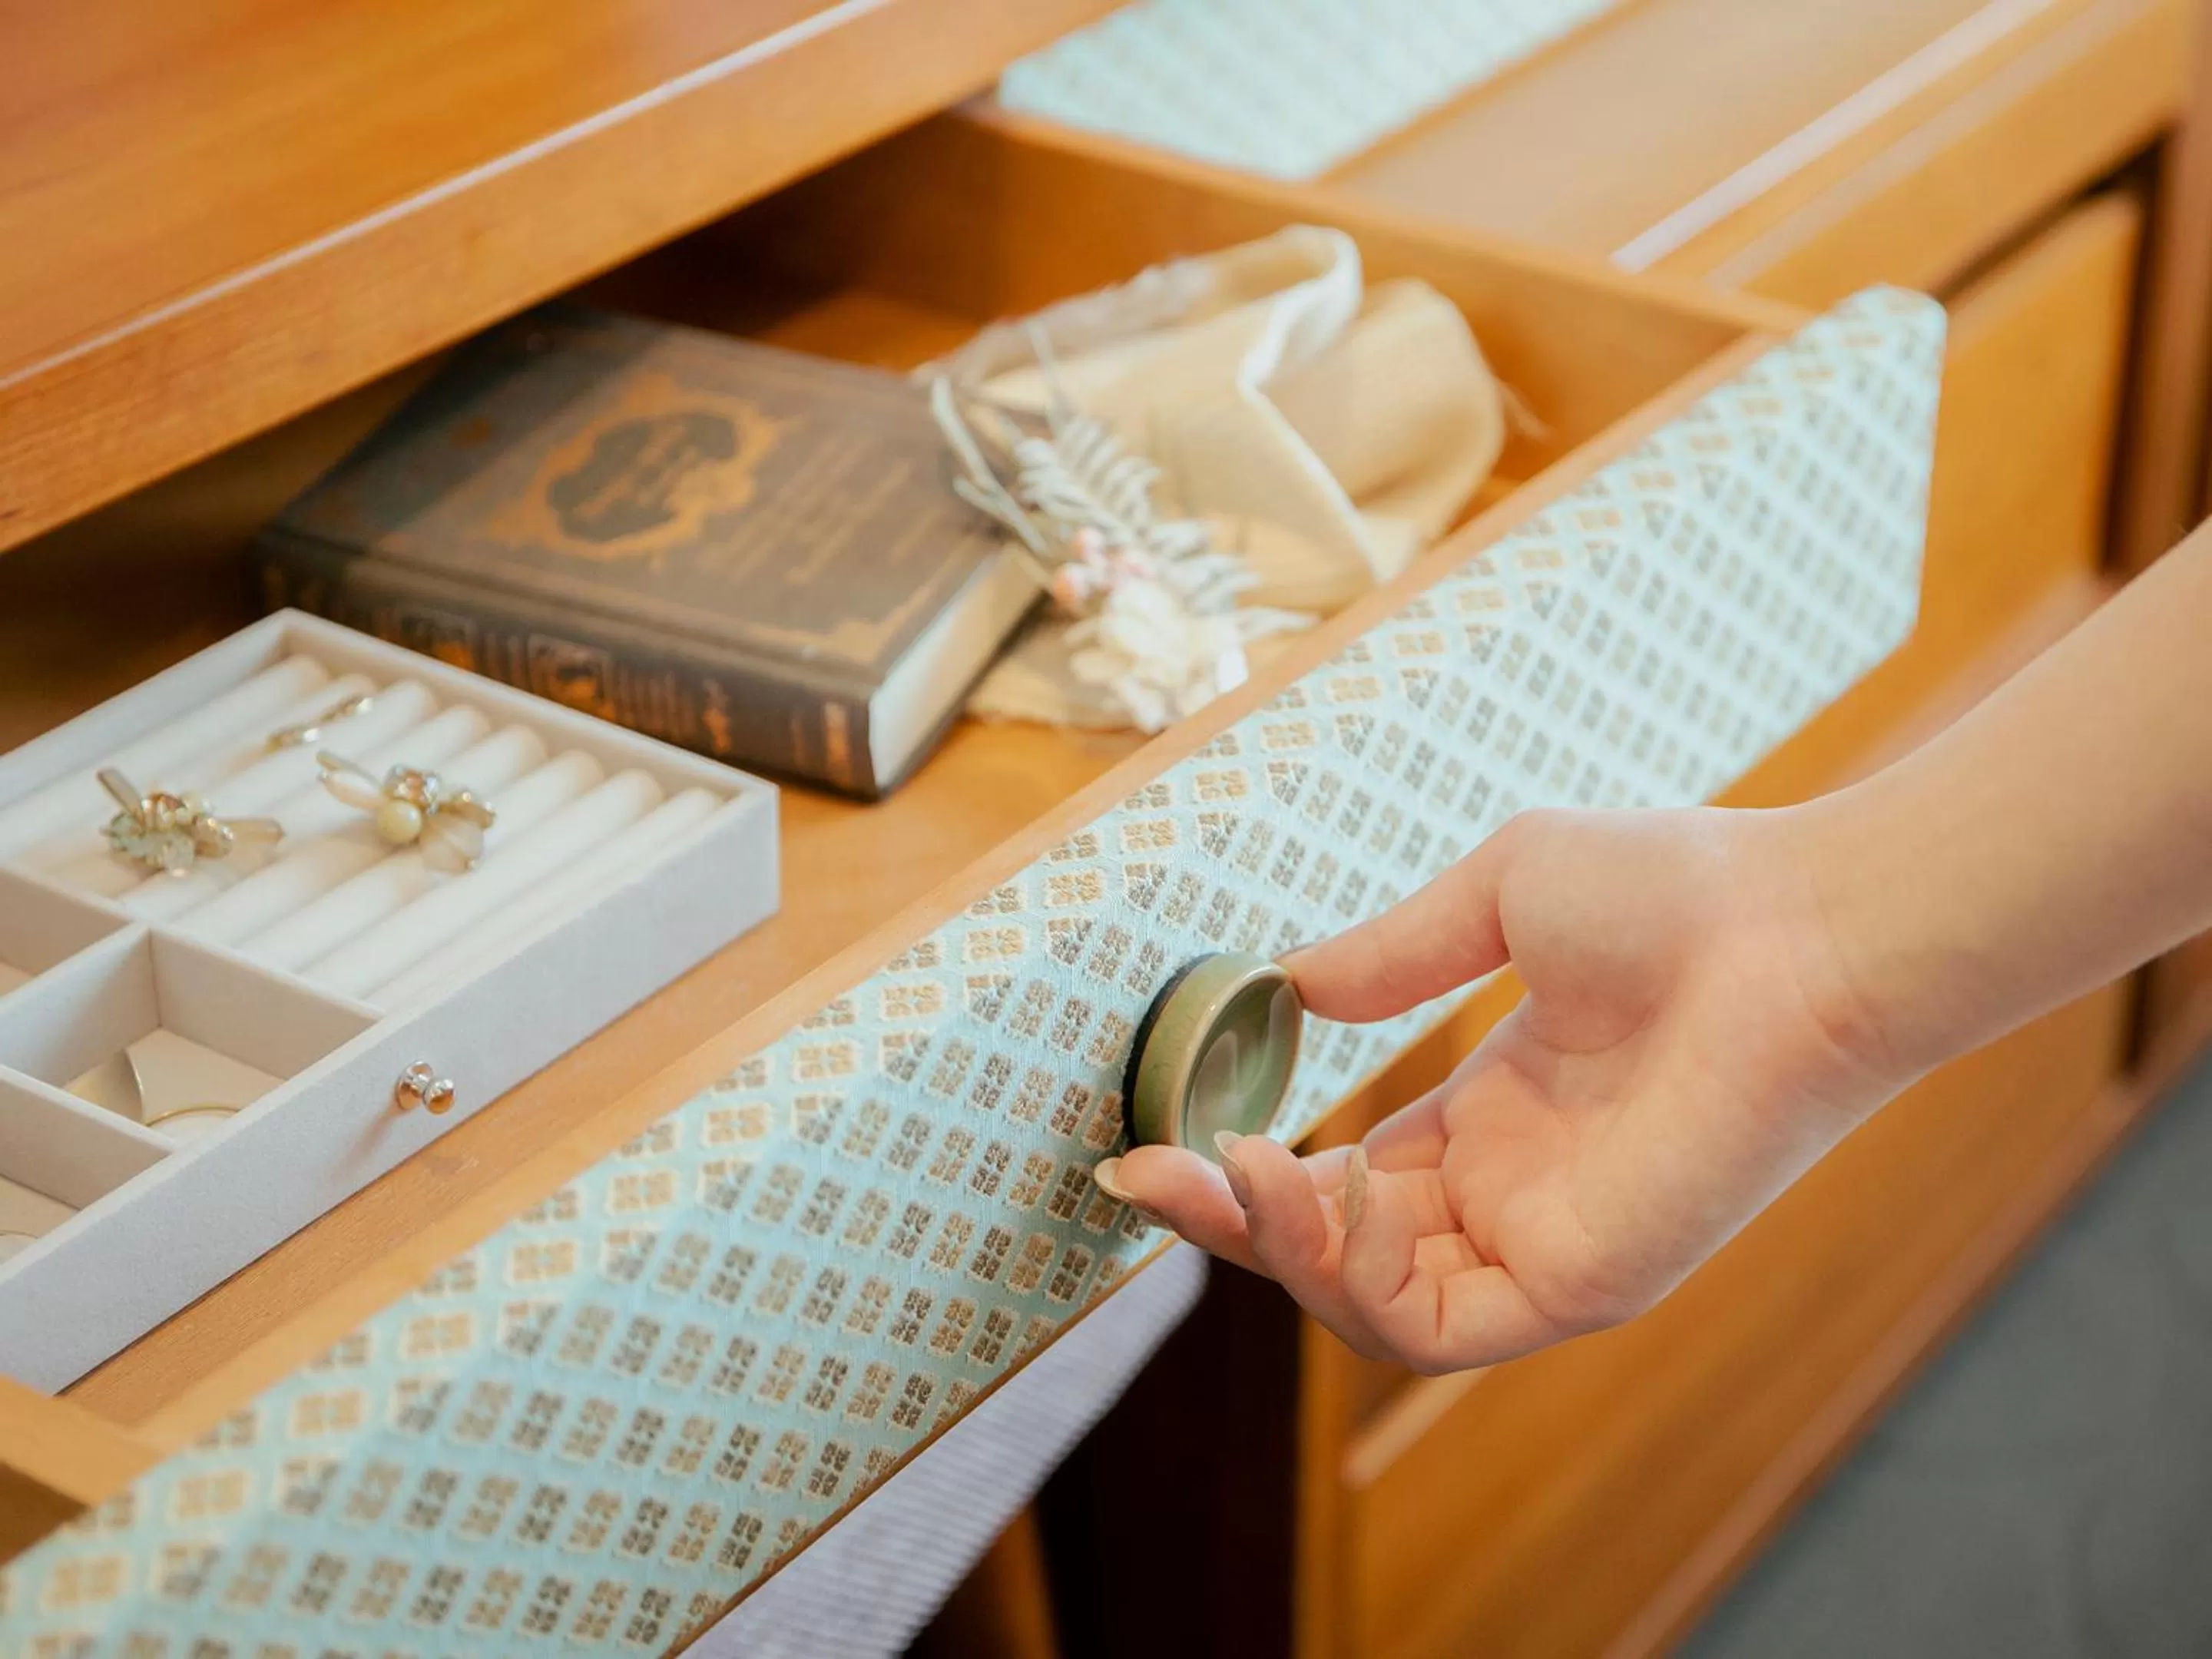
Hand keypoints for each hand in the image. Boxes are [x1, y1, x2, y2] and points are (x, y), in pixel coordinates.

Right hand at [1095, 806, 1910, 1372]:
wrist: (1799, 927)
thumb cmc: (1677, 891)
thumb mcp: (1497, 898)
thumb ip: (1392, 954)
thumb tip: (1292, 982)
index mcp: (1492, 1119)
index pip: (1345, 1184)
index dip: (1248, 1177)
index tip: (1153, 1144)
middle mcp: (1511, 1195)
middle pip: (1337, 1256)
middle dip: (1232, 1226)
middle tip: (1144, 1176)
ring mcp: (1545, 1246)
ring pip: (1371, 1308)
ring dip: (1284, 1252)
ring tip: (1243, 1167)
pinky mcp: (1582, 1284)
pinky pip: (1434, 1328)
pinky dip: (1365, 1278)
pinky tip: (1349, 1187)